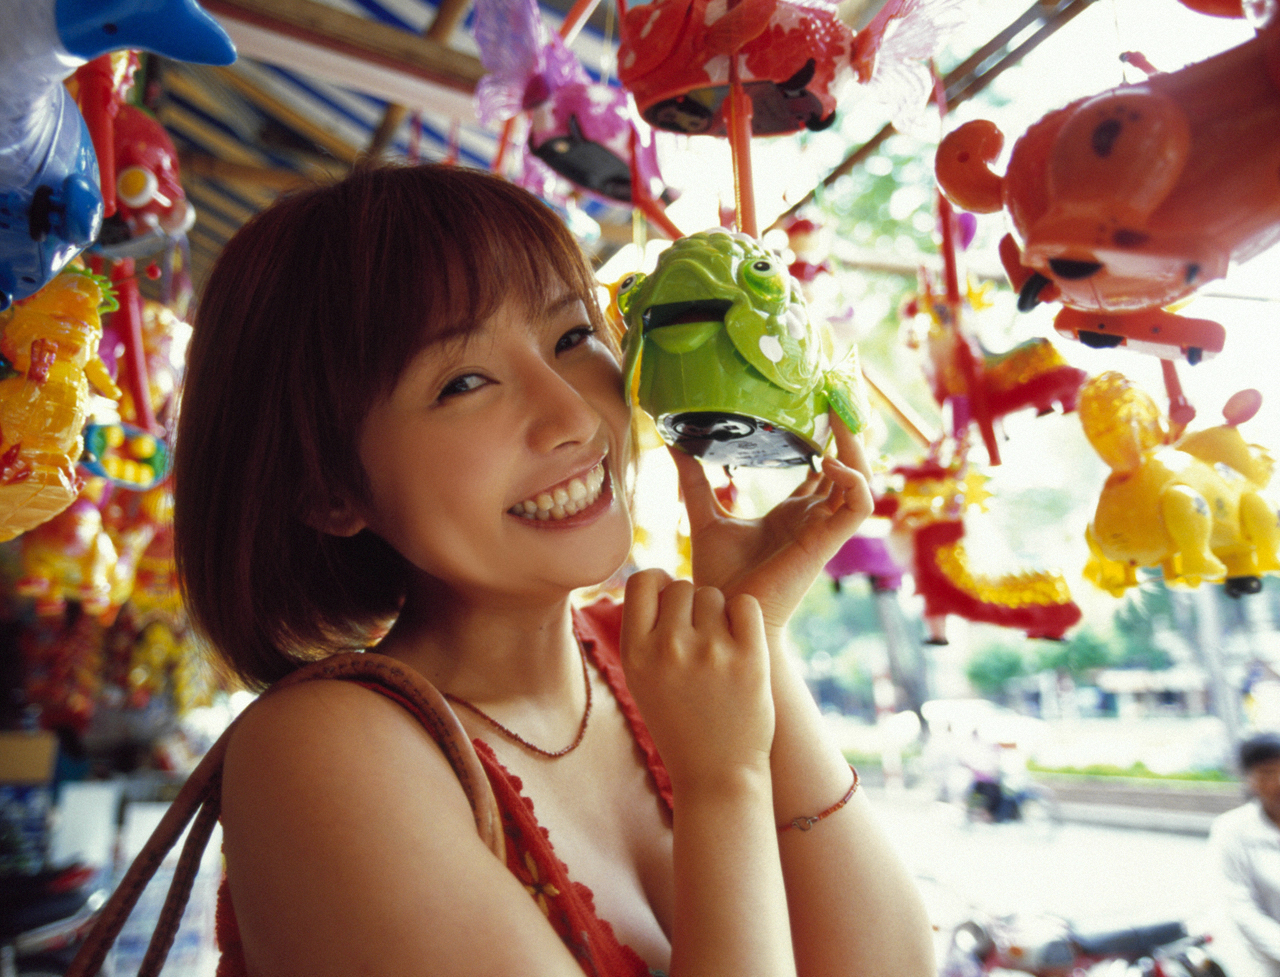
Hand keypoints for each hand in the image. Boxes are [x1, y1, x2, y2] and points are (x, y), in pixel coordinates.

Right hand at [620, 569, 772, 789]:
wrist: (718, 774)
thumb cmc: (679, 724)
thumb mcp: (642, 681)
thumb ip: (646, 631)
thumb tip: (663, 579)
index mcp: (635, 653)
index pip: (641, 580)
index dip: (658, 584)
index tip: (668, 602)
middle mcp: (668, 648)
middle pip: (682, 586)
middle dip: (691, 604)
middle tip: (699, 638)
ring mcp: (710, 651)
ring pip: (714, 595)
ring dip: (719, 613)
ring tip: (719, 650)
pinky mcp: (749, 657)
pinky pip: (746, 605)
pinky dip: (745, 616)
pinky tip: (742, 642)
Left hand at [671, 410, 872, 630]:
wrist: (721, 617)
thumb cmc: (718, 578)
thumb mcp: (705, 516)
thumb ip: (694, 481)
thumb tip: (673, 443)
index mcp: (793, 514)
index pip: (822, 468)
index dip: (827, 436)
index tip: (817, 400)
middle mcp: (814, 519)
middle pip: (848, 467)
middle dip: (848, 432)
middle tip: (836, 394)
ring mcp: (823, 530)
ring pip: (861, 481)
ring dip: (856, 448)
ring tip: (837, 417)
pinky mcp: (826, 544)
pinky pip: (858, 506)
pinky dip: (851, 480)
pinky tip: (826, 461)